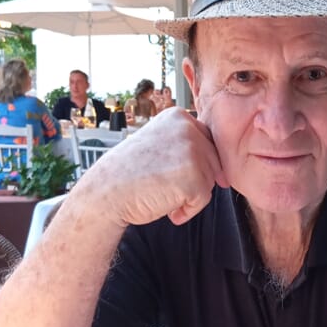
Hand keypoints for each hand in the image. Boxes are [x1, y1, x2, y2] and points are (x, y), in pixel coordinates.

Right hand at [80, 107, 228, 226]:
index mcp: (178, 116)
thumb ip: (186, 146)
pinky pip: (203, 200)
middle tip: (160, 183)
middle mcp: (188, 129)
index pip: (206, 143)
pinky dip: (187, 210)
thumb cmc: (128, 174)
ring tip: (160, 192)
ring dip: (189, 195)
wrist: (105, 193)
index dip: (193, 164)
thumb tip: (221, 172)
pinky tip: (165, 206)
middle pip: (212, 162)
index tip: (166, 171)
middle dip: (192, 180)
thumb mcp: (158, 145)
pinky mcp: (194, 177)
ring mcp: (192, 152)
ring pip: (210, 182)